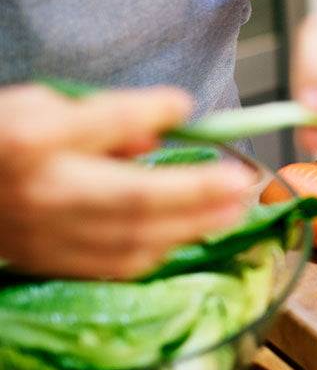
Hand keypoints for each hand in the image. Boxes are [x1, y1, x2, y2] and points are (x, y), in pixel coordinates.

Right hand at [0, 85, 253, 278]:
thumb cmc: (5, 138)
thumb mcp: (44, 105)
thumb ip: (107, 115)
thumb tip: (168, 121)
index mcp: (32, 139)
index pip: (101, 122)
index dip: (146, 113)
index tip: (187, 103)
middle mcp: (41, 192)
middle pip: (132, 197)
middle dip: (195, 192)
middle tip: (241, 183)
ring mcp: (46, 235)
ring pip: (131, 239)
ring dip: (191, 227)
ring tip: (233, 210)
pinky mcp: (51, 263)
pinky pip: (115, 265)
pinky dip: (160, 250)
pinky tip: (192, 235)